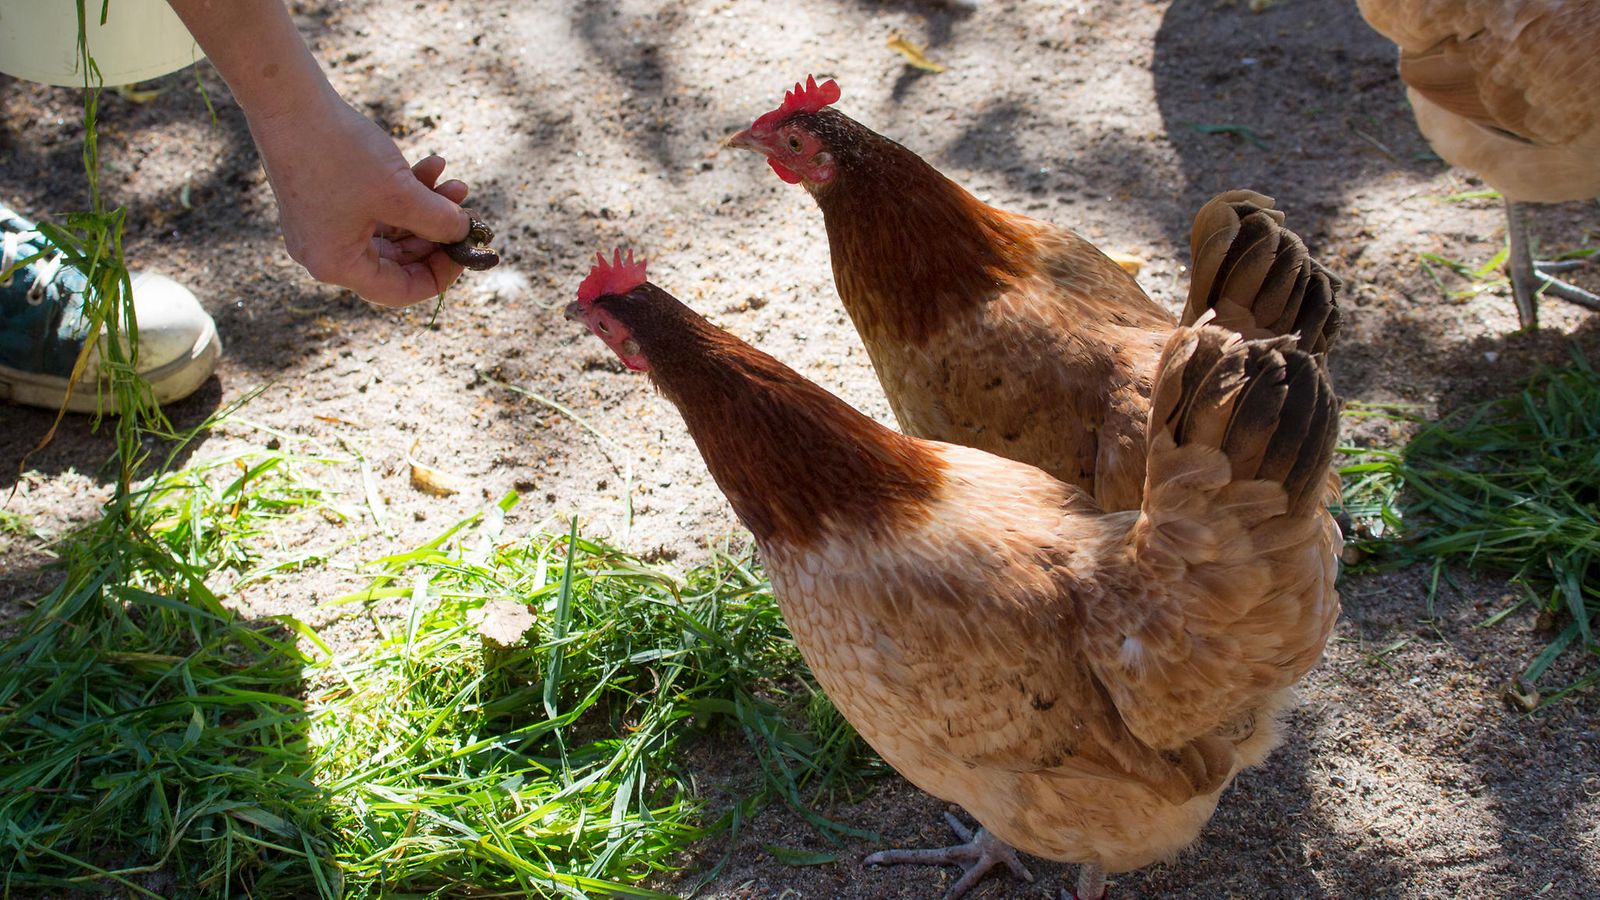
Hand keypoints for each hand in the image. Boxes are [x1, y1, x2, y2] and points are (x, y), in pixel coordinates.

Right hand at [248, 94, 472, 306]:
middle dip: (437, 234)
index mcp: (336, 264)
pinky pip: (375, 207)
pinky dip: (404, 191)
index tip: (466, 252)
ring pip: (391, 229)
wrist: (287, 99)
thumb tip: (464, 234)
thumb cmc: (339, 151)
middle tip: (468, 213)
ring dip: (427, 208)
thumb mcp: (400, 193)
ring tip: (458, 184)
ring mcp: (323, 225)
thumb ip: (439, 221)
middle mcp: (325, 252)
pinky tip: (434, 164)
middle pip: (398, 260)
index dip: (440, 276)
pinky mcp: (325, 199)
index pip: (399, 290)